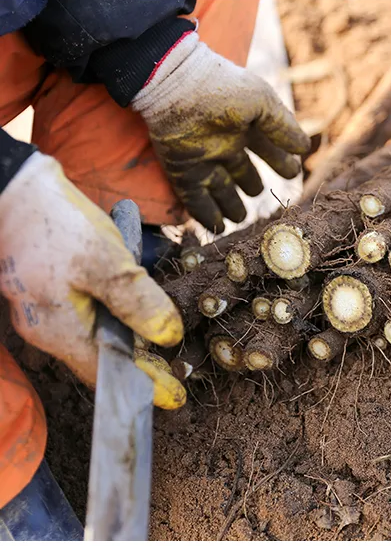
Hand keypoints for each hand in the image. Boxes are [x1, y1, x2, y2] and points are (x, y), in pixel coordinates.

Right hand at [0, 154, 184, 408]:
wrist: (14, 190)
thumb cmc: (57, 225)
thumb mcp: (104, 261)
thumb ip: (135, 301)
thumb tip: (168, 337)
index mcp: (59, 331)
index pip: (107, 373)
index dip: (144, 385)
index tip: (175, 399)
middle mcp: (46, 328)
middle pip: (96, 358)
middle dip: (134, 368)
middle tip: (171, 374)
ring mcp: (41, 307)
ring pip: (90, 335)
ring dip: (123, 341)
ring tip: (156, 348)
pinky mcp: (45, 286)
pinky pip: (83, 313)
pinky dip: (109, 317)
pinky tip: (127, 309)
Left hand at [133, 35, 309, 232]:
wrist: (178, 87)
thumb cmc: (224, 90)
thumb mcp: (262, 103)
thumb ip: (283, 127)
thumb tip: (304, 148)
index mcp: (246, 125)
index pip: (267, 148)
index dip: (280, 161)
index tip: (292, 172)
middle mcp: (226, 144)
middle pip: (243, 171)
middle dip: (252, 184)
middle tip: (263, 196)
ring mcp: (204, 159)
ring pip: (221, 189)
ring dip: (230, 204)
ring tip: (241, 220)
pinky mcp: (183, 172)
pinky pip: (196, 198)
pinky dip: (207, 214)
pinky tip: (218, 228)